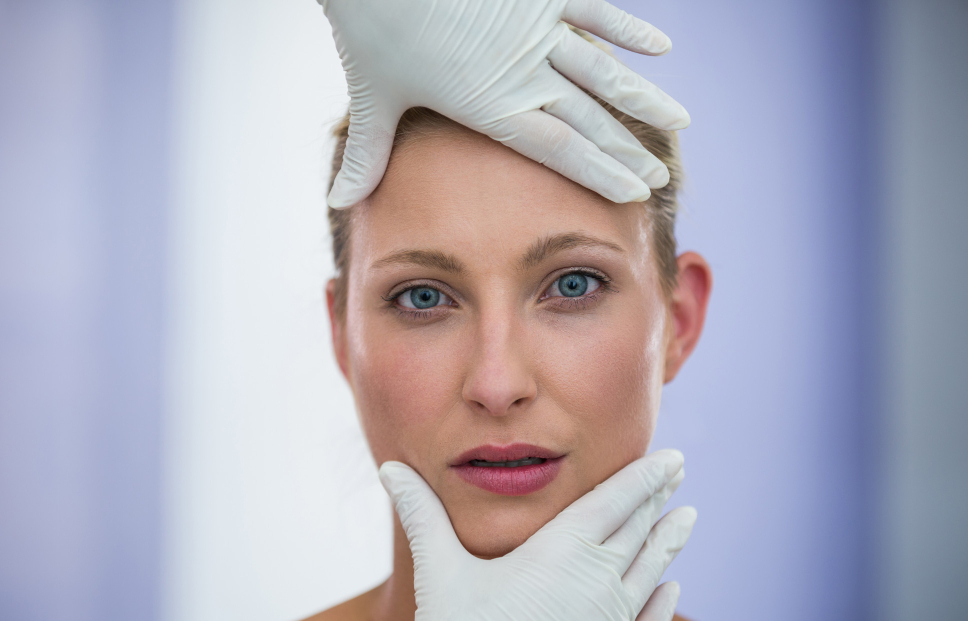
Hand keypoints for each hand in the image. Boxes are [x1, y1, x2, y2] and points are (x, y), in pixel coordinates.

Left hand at [318, 0, 689, 207]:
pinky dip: (627, 28)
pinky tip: (662, 47)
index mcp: (489, 104)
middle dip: (629, 150)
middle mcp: (522, 71)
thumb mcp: (373, 96)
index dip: (599, 172)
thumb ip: (366, 155)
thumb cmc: (372, 24)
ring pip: (603, 69)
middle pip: (589, 118)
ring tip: (681, 123)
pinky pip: (594, 11)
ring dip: (643, 98)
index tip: (636, 194)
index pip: (558, 148)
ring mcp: (535, 28)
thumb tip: (337, 202)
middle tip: (662, 177)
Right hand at [379, 450, 696, 620]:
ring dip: (669, 541)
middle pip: (638, 529)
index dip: (645, 476)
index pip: (615, 501)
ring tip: (687, 518)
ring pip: (651, 570)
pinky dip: (665, 601)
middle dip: (658, 498)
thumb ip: (422, 515)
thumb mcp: (439, 572)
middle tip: (678, 474)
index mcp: (561, 551)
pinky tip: (673, 588)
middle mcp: (598, 581)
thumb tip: (389, 467)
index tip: (671, 459)